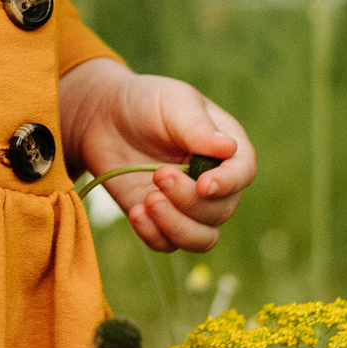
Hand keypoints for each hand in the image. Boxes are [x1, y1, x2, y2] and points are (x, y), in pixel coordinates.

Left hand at [60, 63, 256, 254]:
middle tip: (159, 175)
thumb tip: (229, 149)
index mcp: (226, 149)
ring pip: (202, 238)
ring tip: (148, 201)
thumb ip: (196, 126)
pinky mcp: (160, 221)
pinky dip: (154, 235)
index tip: (203, 185)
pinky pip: (168, 244)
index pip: (242, 173)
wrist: (103, 118)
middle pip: (221, 210)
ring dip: (177, 227)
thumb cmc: (145, 103)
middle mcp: (214, 182)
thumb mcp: (172, 103)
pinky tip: (135, 212)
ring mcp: (188, 206)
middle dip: (190, 200)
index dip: (228, 184)